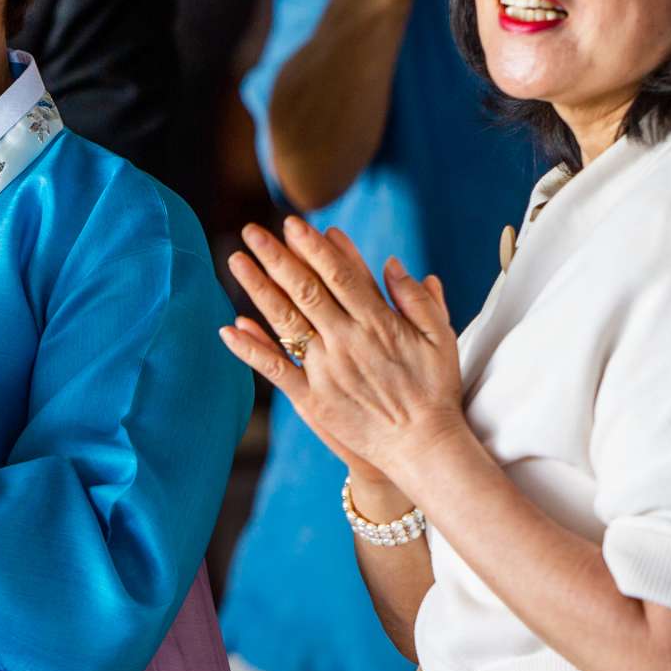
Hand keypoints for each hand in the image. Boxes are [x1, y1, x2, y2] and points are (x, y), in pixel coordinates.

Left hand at [221, 218, 467, 492]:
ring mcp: (327, 369)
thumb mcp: (441, 339)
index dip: (313, 247)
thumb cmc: (436, 390)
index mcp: (378, 322)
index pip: (339, 275)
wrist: (424, 447)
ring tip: (236, 261)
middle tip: (252, 231)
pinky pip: (276, 369)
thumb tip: (393, 264)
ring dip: (258, 289)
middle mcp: (347, 341)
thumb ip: (419, 300)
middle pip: (304, 290)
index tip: (293, 224)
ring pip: (285, 322)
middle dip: (276, 257)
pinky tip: (229, 328)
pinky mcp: (313, 399)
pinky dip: (251, 349)